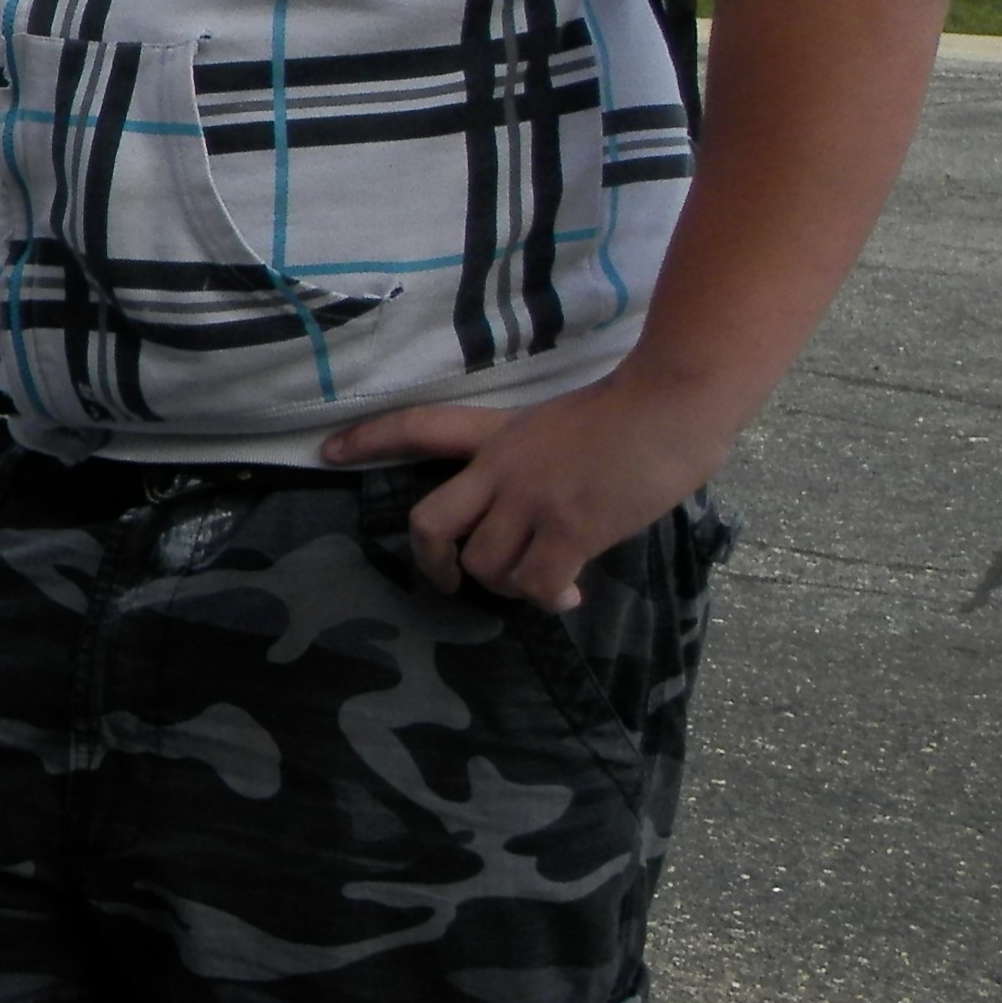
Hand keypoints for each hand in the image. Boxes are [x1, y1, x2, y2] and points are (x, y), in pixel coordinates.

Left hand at [323, 367, 739, 612]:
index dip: (369, 441)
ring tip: (541, 581)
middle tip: (450, 579)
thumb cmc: (636, 410)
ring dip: (509, 584)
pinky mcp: (569, 528)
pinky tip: (569, 596)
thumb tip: (542, 518)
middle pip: (430, 522)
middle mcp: (503, 468)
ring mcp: (532, 499)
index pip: (420, 428)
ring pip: (485, 566)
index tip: (328, 452)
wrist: (673, 402)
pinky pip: (534, 584)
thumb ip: (536, 462)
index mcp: (499, 433)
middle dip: (432, 562)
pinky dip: (548, 600)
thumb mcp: (563, 425)